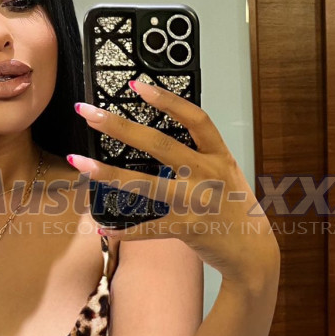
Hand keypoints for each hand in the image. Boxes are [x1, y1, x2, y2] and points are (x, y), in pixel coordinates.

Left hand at [70, 80, 279, 289]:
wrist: (254, 251)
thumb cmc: (236, 208)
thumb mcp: (226, 173)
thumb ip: (199, 156)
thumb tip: (158, 140)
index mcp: (219, 156)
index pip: (195, 118)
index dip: (166, 99)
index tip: (137, 85)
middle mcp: (208, 174)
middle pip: (160, 144)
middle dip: (120, 126)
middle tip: (89, 113)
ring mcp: (197, 202)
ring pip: (146, 185)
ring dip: (109, 174)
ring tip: (80, 163)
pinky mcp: (188, 229)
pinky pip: (150, 229)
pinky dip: (125, 232)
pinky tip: (102, 228)